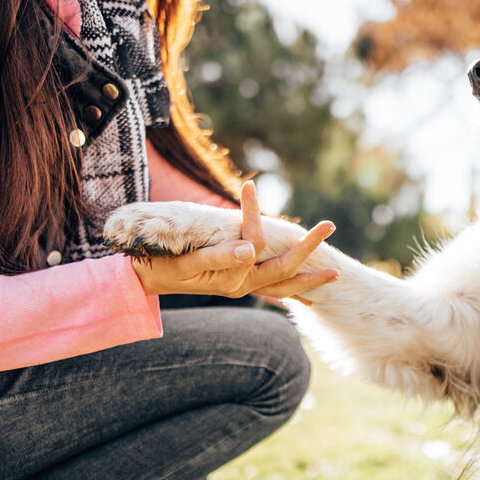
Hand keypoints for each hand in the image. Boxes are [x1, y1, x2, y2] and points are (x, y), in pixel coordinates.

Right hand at [130, 181, 338, 299]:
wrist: (143, 282)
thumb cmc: (160, 267)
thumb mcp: (186, 261)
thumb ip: (219, 256)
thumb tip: (252, 248)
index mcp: (231, 277)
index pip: (254, 241)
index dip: (253, 214)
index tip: (249, 186)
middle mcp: (241, 286)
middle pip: (284, 268)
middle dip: (308, 248)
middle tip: (330, 225)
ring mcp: (241, 288)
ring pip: (283, 285)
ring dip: (309, 278)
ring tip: (335, 273)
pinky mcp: (238, 285)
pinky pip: (272, 291)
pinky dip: (291, 289)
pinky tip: (305, 293)